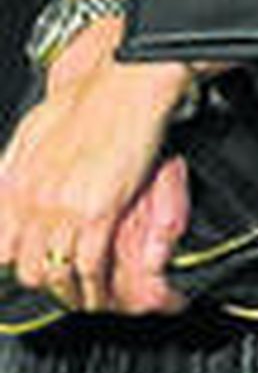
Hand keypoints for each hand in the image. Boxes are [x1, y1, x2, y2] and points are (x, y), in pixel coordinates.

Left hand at [0, 52, 193, 312]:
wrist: (130, 78)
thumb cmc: (92, 94)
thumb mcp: (34, 126)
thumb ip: (14, 165)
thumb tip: (5, 187)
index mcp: (17, 180)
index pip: (3, 247)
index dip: (21, 260)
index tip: (37, 261)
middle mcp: (35, 198)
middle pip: (28, 267)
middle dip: (48, 280)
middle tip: (67, 282)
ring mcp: (65, 207)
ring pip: (57, 271)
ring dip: (73, 290)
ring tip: (87, 294)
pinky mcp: (100, 209)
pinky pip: (89, 263)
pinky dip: (97, 281)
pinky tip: (104, 283)